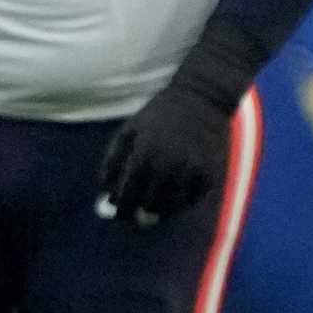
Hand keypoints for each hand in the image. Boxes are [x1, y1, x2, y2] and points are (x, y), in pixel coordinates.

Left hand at [100, 19, 260, 224]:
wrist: (202, 97)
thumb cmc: (160, 112)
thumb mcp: (130, 129)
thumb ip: (113, 157)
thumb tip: (104, 187)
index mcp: (143, 157)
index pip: (127, 196)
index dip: (122, 210)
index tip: (120, 214)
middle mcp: (166, 169)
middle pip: (148, 206)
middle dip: (140, 212)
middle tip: (138, 213)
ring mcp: (189, 174)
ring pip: (171, 209)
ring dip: (161, 211)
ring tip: (156, 208)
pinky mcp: (208, 175)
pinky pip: (192, 201)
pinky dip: (183, 203)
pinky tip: (177, 196)